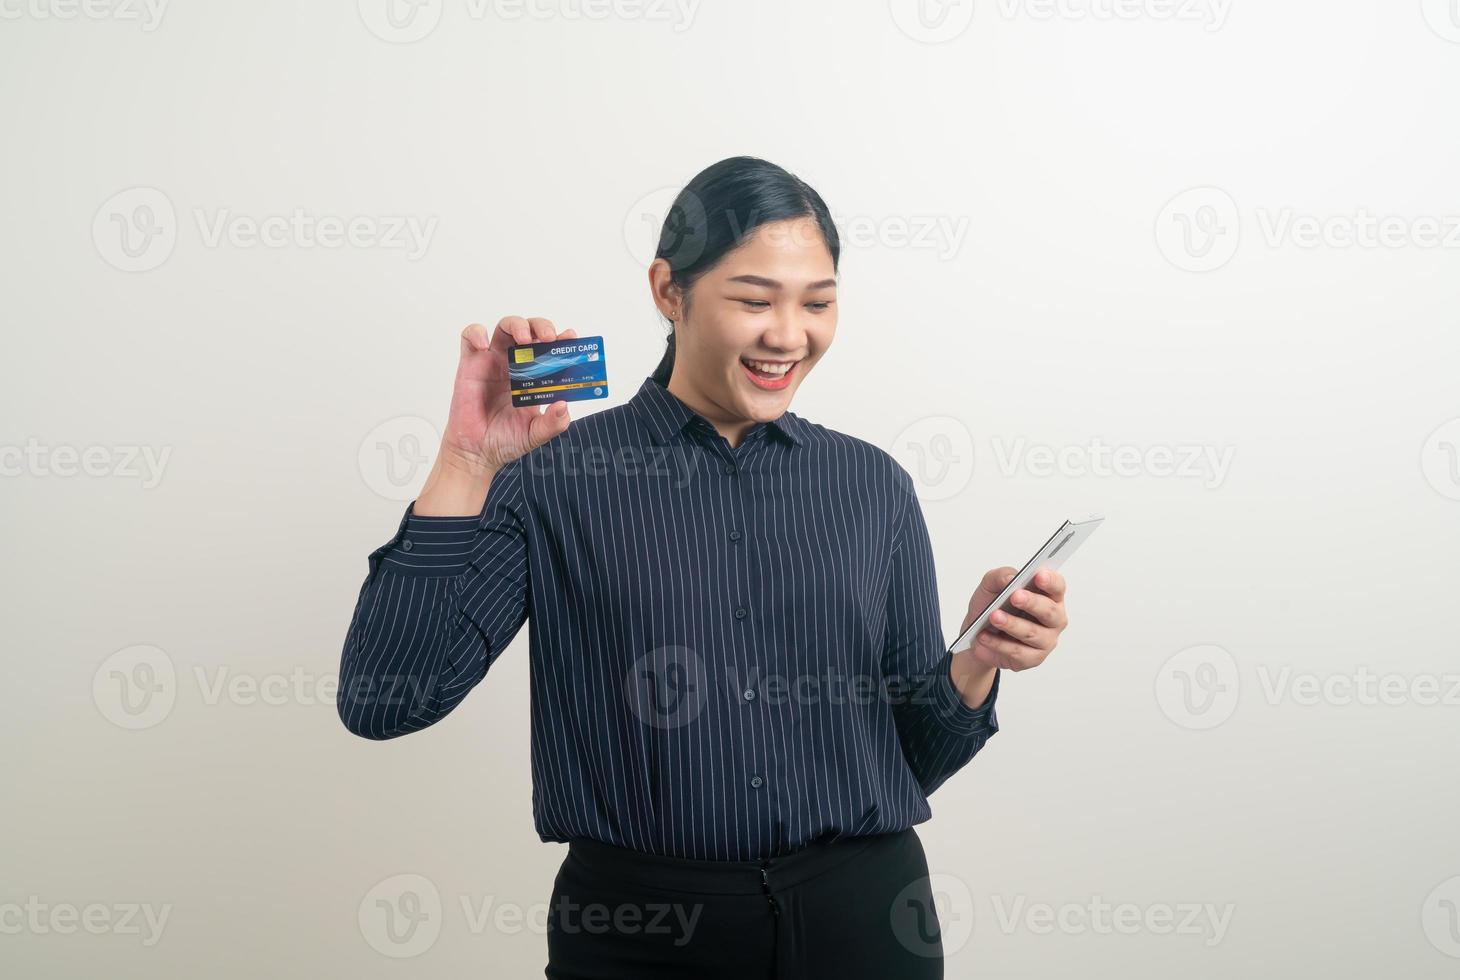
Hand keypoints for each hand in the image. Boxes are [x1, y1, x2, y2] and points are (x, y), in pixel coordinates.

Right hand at [440, 317, 575, 475]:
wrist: (477, 452)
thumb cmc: (505, 440)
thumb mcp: (535, 434)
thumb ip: (553, 423)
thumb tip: (564, 405)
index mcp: (535, 377)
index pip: (550, 349)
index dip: (561, 340)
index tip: (571, 338)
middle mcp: (516, 364)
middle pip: (530, 330)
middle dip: (542, 327)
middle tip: (550, 338)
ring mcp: (493, 361)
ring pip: (505, 327)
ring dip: (517, 325)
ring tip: (524, 339)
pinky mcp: (470, 363)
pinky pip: (470, 337)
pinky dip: (476, 333)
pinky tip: (484, 346)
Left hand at [958, 566, 1069, 671]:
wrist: (976, 634)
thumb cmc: (991, 605)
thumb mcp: (990, 586)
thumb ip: (1000, 576)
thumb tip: (1011, 579)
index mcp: (1048, 596)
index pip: (1057, 586)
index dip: (1050, 581)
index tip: (1039, 575)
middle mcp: (1053, 619)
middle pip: (1049, 611)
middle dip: (1032, 603)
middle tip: (1014, 596)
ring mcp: (1046, 640)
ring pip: (1032, 633)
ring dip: (1011, 625)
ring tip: (993, 617)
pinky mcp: (1033, 658)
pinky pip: (1018, 653)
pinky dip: (998, 644)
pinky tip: (984, 637)